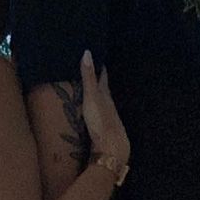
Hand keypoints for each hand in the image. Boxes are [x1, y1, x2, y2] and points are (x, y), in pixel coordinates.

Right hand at [80, 51, 129, 166]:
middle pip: (104, 89)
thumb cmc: (101, 120)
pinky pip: (100, 114)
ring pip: (103, 102)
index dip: (100, 67)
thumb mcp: (92, 97)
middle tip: (91, 70)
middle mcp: (108, 104)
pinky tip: (93, 112)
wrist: (112, 147)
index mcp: (105, 95)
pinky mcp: (104, 128)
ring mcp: (108, 117)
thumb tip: (87, 51)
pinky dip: (95, 109)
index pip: (102, 77)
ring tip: (90, 89)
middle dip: (98, 80)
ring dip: (97, 96)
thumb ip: (88, 77)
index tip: (97, 57)